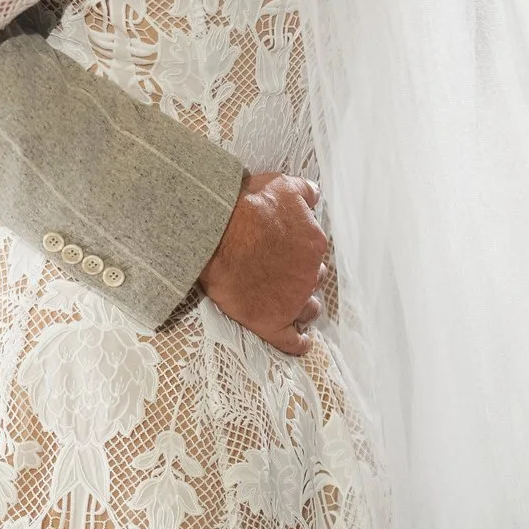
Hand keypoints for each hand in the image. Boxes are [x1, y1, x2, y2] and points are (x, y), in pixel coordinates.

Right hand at [200, 170, 329, 355]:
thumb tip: (315, 197)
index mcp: (313, 243)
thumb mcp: (281, 185)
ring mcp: (291, 301)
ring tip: (290, 303)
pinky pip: (291, 342)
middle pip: (311, 279)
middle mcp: (308, 275)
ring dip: (302, 306)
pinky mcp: (270, 322)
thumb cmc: (245, 206)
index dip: (300, 249)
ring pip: (307, 309)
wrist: (214, 231)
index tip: (286, 247)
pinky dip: (298, 343)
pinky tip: (301, 342)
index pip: (314, 250)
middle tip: (282, 270)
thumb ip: (304, 192)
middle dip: (301, 276)